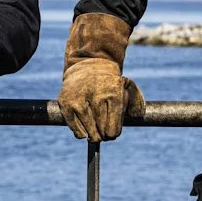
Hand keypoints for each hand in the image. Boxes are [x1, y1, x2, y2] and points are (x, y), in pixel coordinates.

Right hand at [57, 11, 140, 141]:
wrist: (88, 65)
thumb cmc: (110, 83)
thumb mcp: (127, 88)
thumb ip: (137, 103)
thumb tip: (135, 116)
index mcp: (114, 94)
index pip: (113, 129)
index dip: (113, 133)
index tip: (112, 131)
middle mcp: (95, 96)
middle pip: (101, 132)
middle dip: (103, 135)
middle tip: (103, 132)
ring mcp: (78, 99)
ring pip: (87, 131)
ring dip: (92, 135)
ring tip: (94, 132)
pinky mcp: (65, 101)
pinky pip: (73, 127)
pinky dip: (80, 133)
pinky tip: (84, 130)